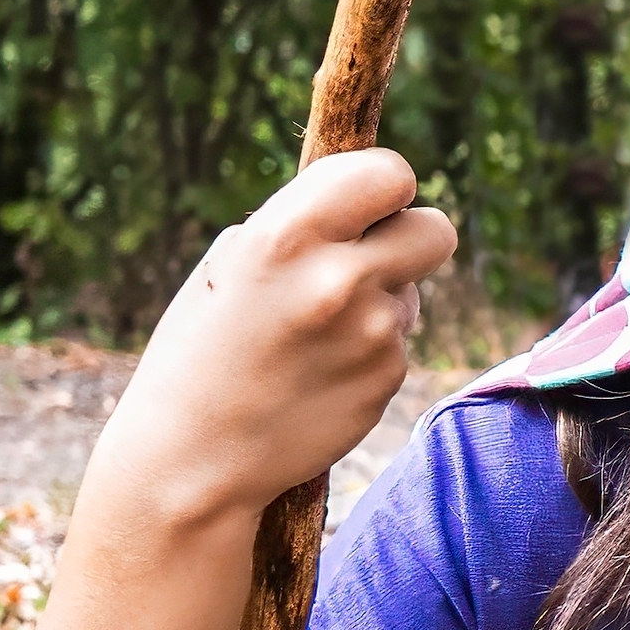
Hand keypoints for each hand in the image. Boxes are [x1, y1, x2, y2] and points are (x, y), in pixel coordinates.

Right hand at [95, 150, 457, 529]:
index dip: (387, 185)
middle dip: (410, 238)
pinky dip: (370, 352)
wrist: (193, 457)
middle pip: (436, 229)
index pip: (390, 173)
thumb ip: (298, 229)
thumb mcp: (228, 267)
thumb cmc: (199, 351)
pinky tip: (318, 375)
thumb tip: (364, 209)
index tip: (372, 202)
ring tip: (311, 336)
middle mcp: (338, 279)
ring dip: (380, 302)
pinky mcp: (388, 376)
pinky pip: (397, 343)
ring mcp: (372, 332)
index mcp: (285, 236)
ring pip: (412, 291)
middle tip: (369, 258)